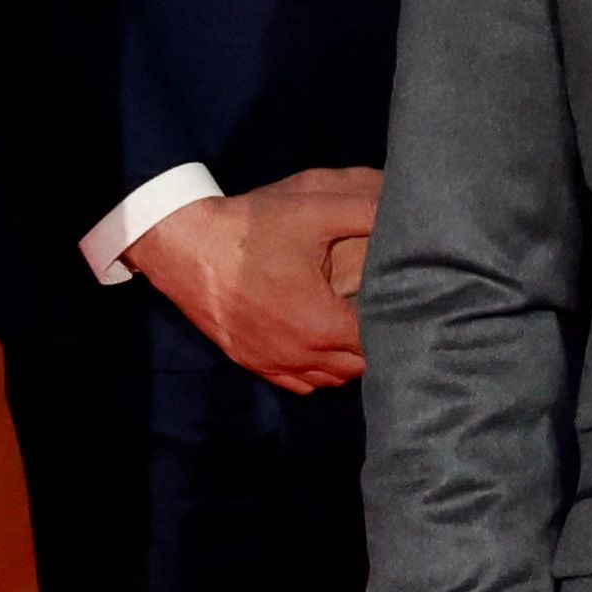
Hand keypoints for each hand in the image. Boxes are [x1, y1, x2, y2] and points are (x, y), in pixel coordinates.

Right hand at [133, 168, 383, 391]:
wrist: (184, 245)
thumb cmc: (250, 227)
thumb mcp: (313, 208)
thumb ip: (366, 210)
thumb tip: (407, 210)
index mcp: (322, 324)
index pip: (381, 343)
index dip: (398, 324)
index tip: (405, 302)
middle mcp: (300, 355)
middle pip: (360, 368)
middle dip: (379, 345)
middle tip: (387, 313)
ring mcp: (273, 363)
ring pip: (330, 379)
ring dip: (348, 360)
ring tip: (358, 329)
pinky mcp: (251, 362)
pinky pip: (299, 383)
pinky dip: (317, 371)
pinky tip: (321, 344)